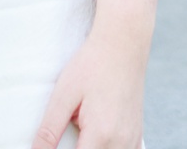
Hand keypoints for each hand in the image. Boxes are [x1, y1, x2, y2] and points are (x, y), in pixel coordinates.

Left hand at [32, 11, 150, 147]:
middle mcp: (122, 144)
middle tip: (70, 123)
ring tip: (81, 125)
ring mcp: (133, 141)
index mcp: (102, 135)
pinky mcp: (137, 136)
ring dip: (91, 147)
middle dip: (77, 148)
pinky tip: (95, 134)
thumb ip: (50, 129)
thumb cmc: (91, 66)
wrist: (123, 47)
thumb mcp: (63, 95)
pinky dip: (106, 147)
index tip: (49, 146)